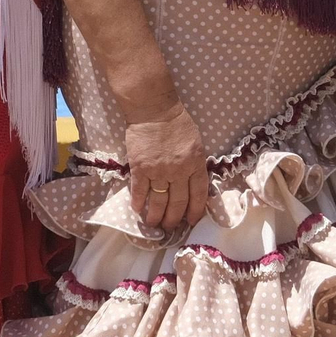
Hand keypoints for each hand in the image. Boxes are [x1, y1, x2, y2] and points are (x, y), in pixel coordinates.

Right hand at [123, 103, 209, 232]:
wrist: (153, 108)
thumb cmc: (176, 122)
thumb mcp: (195, 143)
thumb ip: (195, 164)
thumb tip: (192, 185)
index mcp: (195, 164)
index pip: (198, 195)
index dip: (195, 211)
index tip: (191, 221)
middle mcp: (179, 171)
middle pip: (178, 203)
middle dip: (174, 219)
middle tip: (170, 228)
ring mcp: (159, 171)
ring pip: (159, 201)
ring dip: (156, 216)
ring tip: (153, 224)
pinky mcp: (141, 167)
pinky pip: (140, 190)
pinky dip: (138, 202)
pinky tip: (137, 210)